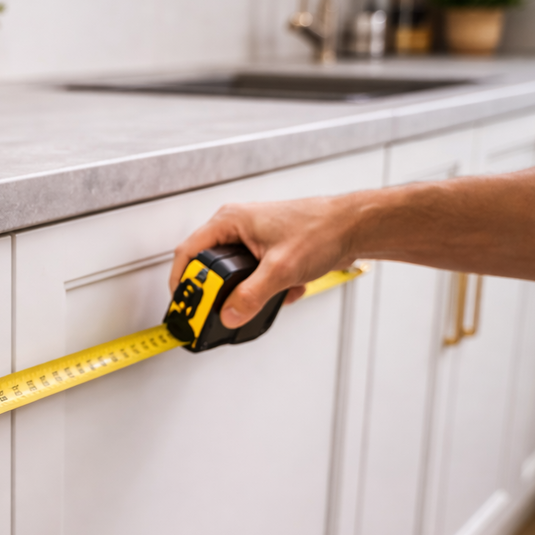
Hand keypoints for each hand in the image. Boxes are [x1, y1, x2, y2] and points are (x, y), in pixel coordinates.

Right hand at [169, 194, 364, 327]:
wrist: (354, 227)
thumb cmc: (321, 228)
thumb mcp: (281, 269)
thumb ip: (251, 296)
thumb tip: (229, 314)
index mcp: (230, 221)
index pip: (188, 253)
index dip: (181, 282)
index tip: (183, 305)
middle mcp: (236, 228)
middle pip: (209, 268)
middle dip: (221, 293)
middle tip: (221, 309)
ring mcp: (251, 240)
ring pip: (234, 277)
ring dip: (250, 293)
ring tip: (267, 295)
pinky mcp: (266, 253)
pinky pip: (254, 279)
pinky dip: (269, 289)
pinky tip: (287, 289)